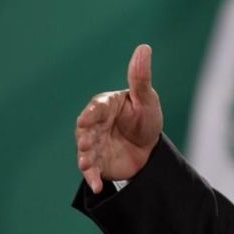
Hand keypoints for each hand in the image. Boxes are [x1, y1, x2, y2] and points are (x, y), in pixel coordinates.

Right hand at [75, 44, 163, 193]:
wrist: (149, 150)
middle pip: (86, 130)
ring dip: (85, 157)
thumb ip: (140, 77)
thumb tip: (144, 47)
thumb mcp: (146, 99)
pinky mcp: (97, 162)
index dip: (92, 114)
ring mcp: (94, 144)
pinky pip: (92, 170)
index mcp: (105, 106)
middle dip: (84, 137)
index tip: (88, 119)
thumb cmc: (146, 118)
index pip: (96, 107)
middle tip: (84, 144)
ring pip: (86, 150)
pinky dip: (92, 178)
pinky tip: (97, 186)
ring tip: (86, 164)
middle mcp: (95, 125)